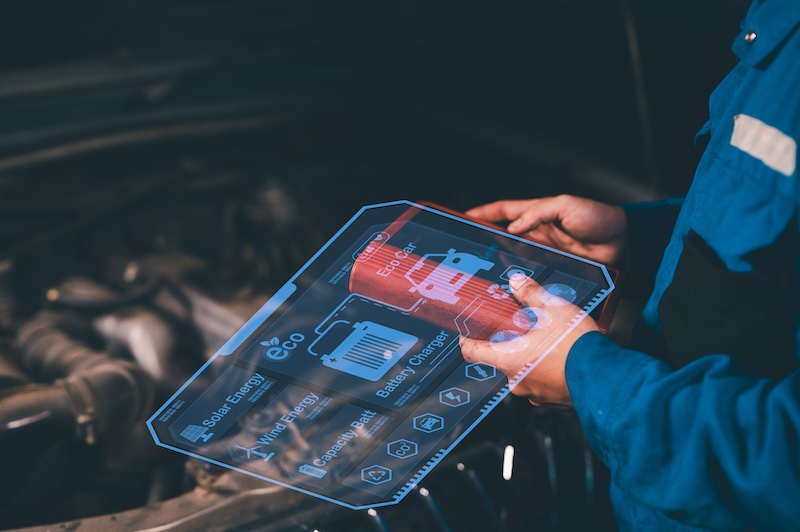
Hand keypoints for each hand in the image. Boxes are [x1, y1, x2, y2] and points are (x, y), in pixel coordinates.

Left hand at [458, 273, 599, 406]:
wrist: (608, 377)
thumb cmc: (576, 347)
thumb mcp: (552, 310)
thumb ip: (531, 294)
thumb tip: (517, 281)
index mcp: (509, 360)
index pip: (473, 352)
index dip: (467, 339)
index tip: (468, 331)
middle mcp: (517, 382)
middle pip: (503, 359)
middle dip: (512, 342)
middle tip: (526, 327)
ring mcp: (536, 395)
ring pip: (526, 371)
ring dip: (533, 356)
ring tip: (551, 340)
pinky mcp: (555, 401)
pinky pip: (544, 382)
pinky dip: (549, 369)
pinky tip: (564, 356)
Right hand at [466, 195, 627, 265]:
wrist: (624, 242)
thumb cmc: (597, 217)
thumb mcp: (565, 205)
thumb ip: (538, 213)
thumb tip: (513, 226)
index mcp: (537, 214)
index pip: (503, 211)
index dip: (483, 213)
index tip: (464, 217)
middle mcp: (536, 234)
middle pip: (503, 238)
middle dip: (485, 242)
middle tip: (467, 250)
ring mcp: (544, 253)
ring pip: (514, 259)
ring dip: (500, 264)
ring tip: (482, 270)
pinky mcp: (553, 270)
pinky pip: (532, 275)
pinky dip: (520, 280)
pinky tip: (510, 286)